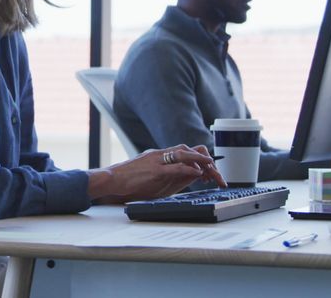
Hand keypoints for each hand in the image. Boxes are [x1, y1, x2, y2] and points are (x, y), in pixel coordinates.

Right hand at [89, 144, 225, 203]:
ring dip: (201, 161)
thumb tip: (194, 177)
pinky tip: (198, 173)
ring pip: (184, 153)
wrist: (112, 180)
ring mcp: (157, 160)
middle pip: (189, 149)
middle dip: (206, 160)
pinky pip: (175, 167)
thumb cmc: (131, 181)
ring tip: (213, 169)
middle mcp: (161, 154)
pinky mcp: (154, 170)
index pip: (187, 151)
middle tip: (217, 174)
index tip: (212, 172)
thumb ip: (173, 176)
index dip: (202, 159)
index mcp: (162, 155)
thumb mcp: (155, 178)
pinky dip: (189, 169)